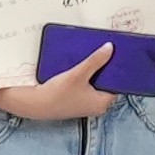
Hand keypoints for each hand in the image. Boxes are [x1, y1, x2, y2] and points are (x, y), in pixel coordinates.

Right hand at [1, 39, 121, 121]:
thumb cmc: (58, 93)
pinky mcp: (77, 102)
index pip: (119, 84)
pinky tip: (84, 67)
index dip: (118, 70)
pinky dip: (87, 78)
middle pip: (108, 83)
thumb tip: (110, 48)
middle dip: (106, 69)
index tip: (119, 56)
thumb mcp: (79, 74)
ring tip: (95, 56)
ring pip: (97, 85)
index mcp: (103, 103)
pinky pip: (88, 88)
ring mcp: (87, 105)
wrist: (35, 105)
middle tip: (107, 52)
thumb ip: (96, 61)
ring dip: (95, 73)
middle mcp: (97, 107)